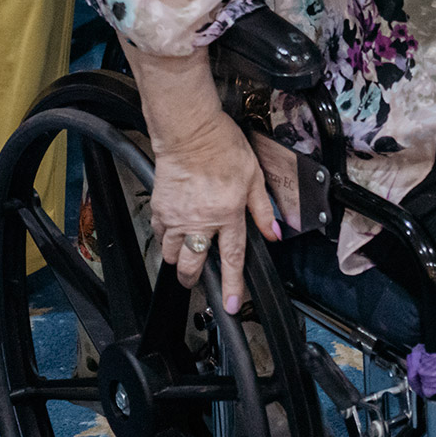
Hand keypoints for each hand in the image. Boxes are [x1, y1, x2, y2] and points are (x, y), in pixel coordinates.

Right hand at [147, 98, 278, 313]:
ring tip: (187, 252)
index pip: (232, 258)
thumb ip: (263, 209)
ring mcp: (177, 217)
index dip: (232, 285)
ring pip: (173, 255)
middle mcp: (201, 220)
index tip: (231, 305)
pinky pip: (160, 236)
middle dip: (195, 279)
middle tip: (198, 278)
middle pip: (193, 266)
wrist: (189, 131)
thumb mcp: (254, 176)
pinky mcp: (160, 210)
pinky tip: (175, 231)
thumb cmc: (223, 147)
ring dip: (180, 259)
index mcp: (228, 213)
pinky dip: (167, 239)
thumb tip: (275, 232)